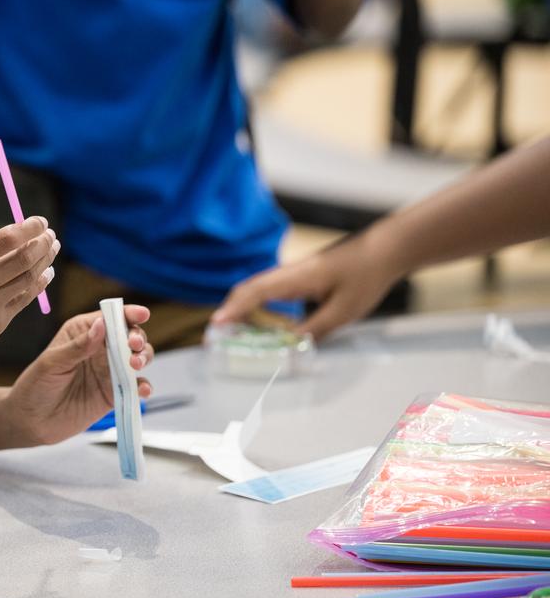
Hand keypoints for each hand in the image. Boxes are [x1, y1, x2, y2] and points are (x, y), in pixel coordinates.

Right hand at [0, 217, 59, 387]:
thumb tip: (10, 241)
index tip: (40, 221)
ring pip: (28, 278)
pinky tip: (44, 274)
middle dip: (42, 243)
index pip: (5, 239)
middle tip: (50, 234)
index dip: (29, 227)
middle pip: (23, 258)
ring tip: (51, 248)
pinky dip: (38, 283)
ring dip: (44, 260)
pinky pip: (23, 299)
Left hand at [0, 308, 153, 447]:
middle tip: (133, 346)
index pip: (110, 317)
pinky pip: (135, 387)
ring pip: (137, 358)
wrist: (31, 422)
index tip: (142, 315)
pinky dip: (144, 386)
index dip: (128, 314)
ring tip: (135, 365)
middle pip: (129, 336)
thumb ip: (78, 346)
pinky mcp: (114, 394)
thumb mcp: (52, 363)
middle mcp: (99, 349)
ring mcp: (109, 372)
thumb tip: (101, 324)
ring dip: (143, 358)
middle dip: (138, 337)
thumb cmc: (35, 386)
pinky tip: (142, 390)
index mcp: (82, 333)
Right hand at [211, 233, 399, 340]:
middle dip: (228, 312)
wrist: (383, 250)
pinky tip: (258, 321)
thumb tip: (290, 347)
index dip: (234, 309)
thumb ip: (316, 329)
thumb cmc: (365, 275)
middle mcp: (287, 273)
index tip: (216, 324)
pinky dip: (254, 306)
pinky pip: (268, 291)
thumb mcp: (344, 310)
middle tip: (215, 336)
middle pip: (247, 290)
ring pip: (255, 289)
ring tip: (229, 333)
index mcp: (295, 278)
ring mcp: (291, 274)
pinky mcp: (298, 278)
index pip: (255, 292)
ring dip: (239, 309)